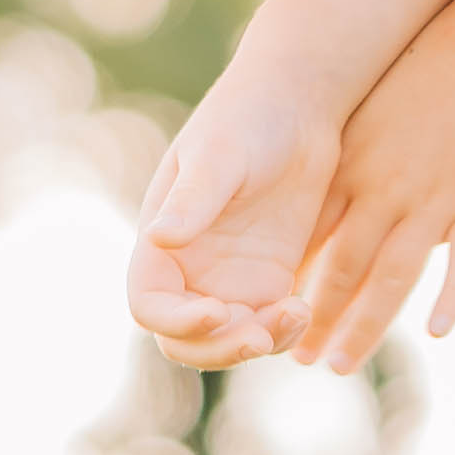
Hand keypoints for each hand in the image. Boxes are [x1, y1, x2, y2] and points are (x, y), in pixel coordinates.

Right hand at [124, 50, 340, 367]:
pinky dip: (282, 332)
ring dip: (256, 343)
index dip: (177, 322)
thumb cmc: (249, 118)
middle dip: (218, 348)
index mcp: (159, 241)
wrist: (300, 105)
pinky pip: (267, 328)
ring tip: (294, 314)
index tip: (218, 311)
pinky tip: (304, 309)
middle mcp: (188, 269)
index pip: (150, 306)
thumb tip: (159, 238)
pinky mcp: (270, 281)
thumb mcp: (219, 156)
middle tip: (260, 336)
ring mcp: (230, 279)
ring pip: (228, 342)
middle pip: (185, 340)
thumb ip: (193, 200)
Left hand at [288, 8, 454, 374]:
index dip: (288, 287)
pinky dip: (452, 297)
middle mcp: (386, 191)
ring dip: (366, 326)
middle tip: (301, 363)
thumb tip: (307, 220)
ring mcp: (436, 200)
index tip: (269, 322)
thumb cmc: (420, 75)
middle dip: (317, 321)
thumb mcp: (362, 115)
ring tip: (341, 365)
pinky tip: (436, 330)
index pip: (309, 242)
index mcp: (351, 170)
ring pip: (394, 278)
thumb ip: (339, 171)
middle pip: (342, 271)